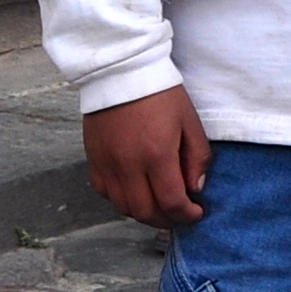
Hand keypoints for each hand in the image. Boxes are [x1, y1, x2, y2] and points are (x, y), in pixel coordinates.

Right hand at [84, 88, 210, 228]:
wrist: (122, 71)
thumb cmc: (160, 93)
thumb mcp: (190, 122)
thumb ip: (197, 157)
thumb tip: (196, 187)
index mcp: (156, 155)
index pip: (171, 202)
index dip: (187, 215)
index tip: (197, 212)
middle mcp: (128, 165)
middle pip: (145, 212)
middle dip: (167, 220)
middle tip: (180, 214)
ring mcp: (107, 163)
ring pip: (123, 207)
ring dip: (144, 213)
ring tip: (159, 206)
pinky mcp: (93, 158)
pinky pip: (105, 192)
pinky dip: (121, 200)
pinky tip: (136, 192)